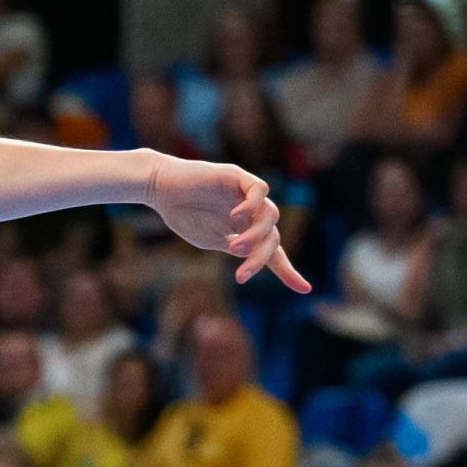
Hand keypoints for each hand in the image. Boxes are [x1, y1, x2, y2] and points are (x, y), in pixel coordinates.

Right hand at [145, 156, 310, 291]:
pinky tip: (236, 216)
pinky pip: (259, 190)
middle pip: (272, 238)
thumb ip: (234, 247)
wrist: (161, 189)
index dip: (288, 271)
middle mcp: (252, 213)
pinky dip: (252, 204)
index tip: (305, 289)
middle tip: (241, 275)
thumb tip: (255, 254)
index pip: (273, 252)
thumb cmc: (183, 214)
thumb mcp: (210, 240)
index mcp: (246, 230)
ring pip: (270, 215)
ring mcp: (247, 195)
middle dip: (260, 258)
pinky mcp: (238, 177)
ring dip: (256, 235)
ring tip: (234, 247)